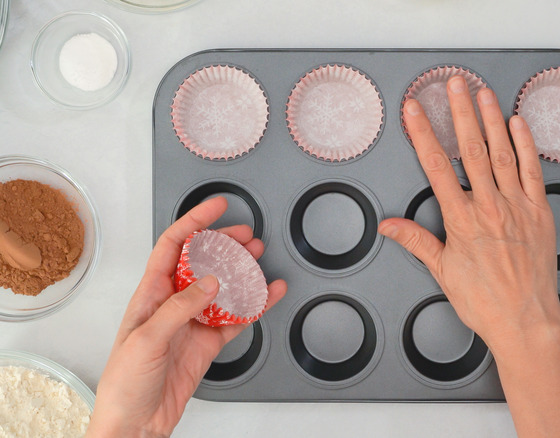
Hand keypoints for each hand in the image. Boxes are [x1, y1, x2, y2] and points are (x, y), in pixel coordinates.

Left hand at [87, 197, 286, 437]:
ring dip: (242, 272)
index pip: (173, 247)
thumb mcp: (146, 339)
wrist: (135, 423)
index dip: (194, 223)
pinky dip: (255, 306)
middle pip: (202, 263)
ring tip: (259, 259)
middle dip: (225, 244)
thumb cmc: (124, 383)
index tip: (215, 208)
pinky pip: (236, 318)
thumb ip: (179, 308)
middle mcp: (172, 303)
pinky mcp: (207, 343)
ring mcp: (192, 323)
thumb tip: (209, 282)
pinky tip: (267, 295)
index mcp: (150, 294)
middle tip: (247, 235)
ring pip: (223, 288)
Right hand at [379, 76, 558, 349]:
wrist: (525, 321)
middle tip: (454, 85)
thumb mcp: (442, 272)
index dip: (423, 134)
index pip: (437, 167)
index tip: (415, 111)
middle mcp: (490, 207)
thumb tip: (389, 226)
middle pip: (471, 150)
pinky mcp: (540, 212)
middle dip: (460, 113)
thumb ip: (416, 241)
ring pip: (502, 153)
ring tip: (483, 94)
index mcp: (462, 220)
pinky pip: (532, 170)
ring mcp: (517, 206)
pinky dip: (525, 145)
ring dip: (492, 120)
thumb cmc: (486, 302)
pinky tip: (518, 125)